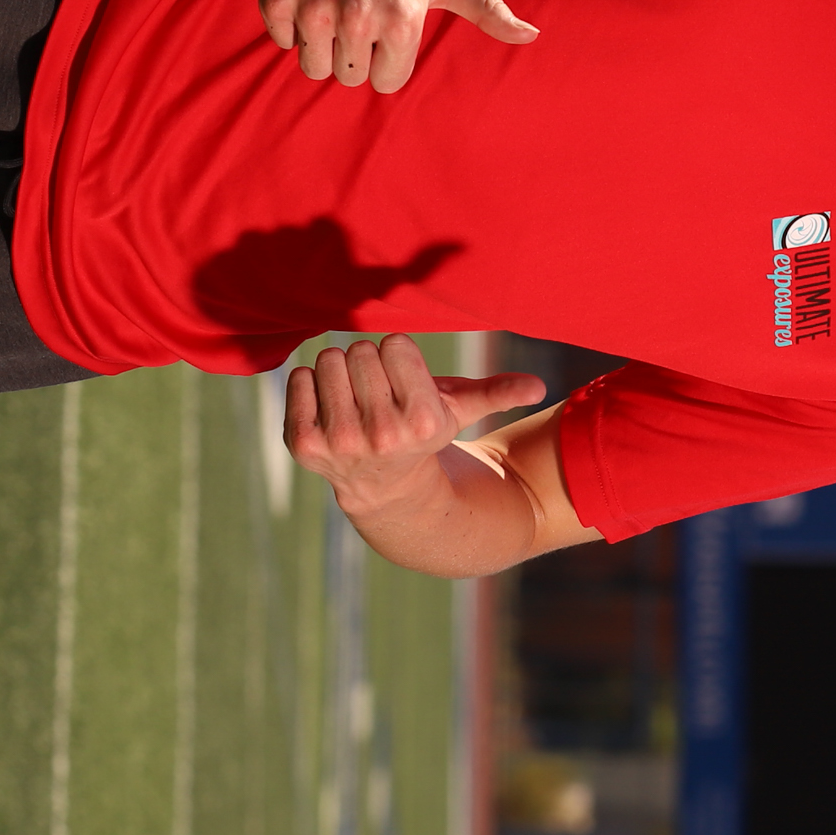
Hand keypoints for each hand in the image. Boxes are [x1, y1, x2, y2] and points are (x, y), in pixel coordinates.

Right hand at [259, 0, 536, 91]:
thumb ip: (490, 12)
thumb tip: (532, 36)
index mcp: (400, 23)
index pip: (386, 82)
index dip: (386, 56)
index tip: (384, 25)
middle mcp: (355, 20)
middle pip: (349, 75)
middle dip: (354, 49)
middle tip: (357, 8)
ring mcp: (313, 9)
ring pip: (314, 66)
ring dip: (321, 41)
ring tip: (333, 2)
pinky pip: (282, 41)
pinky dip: (291, 24)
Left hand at [283, 335, 546, 513]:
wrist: (384, 489)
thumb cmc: (421, 433)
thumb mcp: (461, 413)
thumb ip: (497, 392)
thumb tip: (538, 386)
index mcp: (423, 420)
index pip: (395, 344)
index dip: (399, 358)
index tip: (403, 384)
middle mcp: (382, 434)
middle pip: (361, 350)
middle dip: (370, 363)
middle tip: (377, 393)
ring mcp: (339, 441)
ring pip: (329, 359)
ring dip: (340, 372)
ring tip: (354, 400)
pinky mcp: (303, 444)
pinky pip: (296, 378)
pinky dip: (308, 385)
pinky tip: (327, 408)